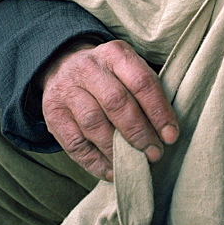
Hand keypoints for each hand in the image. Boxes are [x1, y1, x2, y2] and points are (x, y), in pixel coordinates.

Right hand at [39, 39, 178, 180]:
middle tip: (154, 153)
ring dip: (118, 150)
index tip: (171, 136)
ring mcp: (67, 90)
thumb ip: (145, 91)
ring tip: (135, 163)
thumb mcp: (127, 68)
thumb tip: (167, 131)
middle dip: (139, 133)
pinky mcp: (53, 114)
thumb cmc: (108, 74)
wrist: (63, 66)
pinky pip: (75, 144)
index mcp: (114, 54)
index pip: (141, 82)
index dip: (158, 111)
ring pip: (94, 124)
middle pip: (117, 103)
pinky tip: (112, 170)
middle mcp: (88, 68)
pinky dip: (96, 162)